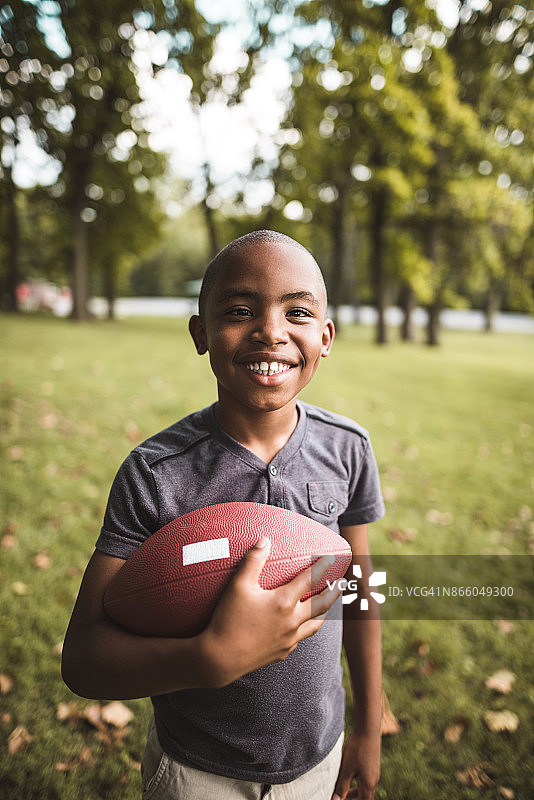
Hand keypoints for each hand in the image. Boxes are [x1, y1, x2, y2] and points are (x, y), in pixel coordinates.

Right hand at [199, 537, 341, 686]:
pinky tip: (300, 626)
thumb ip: (253, 560)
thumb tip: (265, 541)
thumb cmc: (228, 619)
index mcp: (283, 602)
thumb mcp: (238, 585)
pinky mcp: (282, 652)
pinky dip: (305, 628)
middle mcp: (292, 621)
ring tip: (328, 605)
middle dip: (334, 591)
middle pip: (321, 604)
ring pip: (315, 625)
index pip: (309, 580)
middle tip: (343, 582)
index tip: (332, 559)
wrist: (220, 659)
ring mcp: (289, 639)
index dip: (322, 567)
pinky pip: (300, 638)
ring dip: (324, 612)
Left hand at [331, 728, 380, 799]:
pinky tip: (349, 773)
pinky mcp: (373, 764)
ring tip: (343, 788)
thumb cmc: (357, 749)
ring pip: (365, 787)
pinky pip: (366, 778)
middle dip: (354, 799)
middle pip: (365, 797)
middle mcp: (374, 780)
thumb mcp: (347, 768)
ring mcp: (374, 772)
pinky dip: (357, 781)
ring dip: (355, 790)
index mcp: (368, 784)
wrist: (368, 729)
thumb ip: (342, 786)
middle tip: (342, 797)